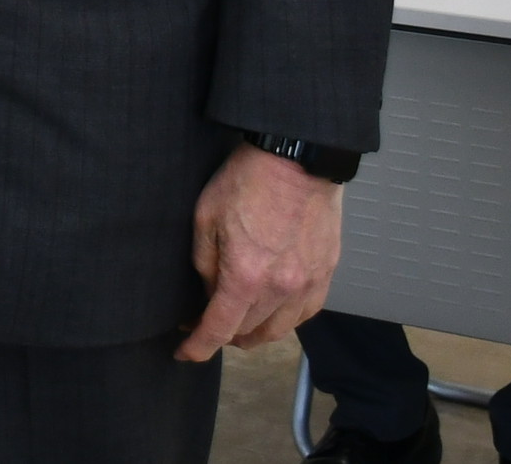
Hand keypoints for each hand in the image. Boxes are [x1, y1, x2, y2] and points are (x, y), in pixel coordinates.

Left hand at [177, 143, 343, 359]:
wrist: (297, 159)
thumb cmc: (248, 181)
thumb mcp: (205, 220)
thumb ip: (204, 265)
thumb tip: (208, 295)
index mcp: (245, 277)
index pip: (217, 330)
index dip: (197, 347)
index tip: (184, 352)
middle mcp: (280, 289)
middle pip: (247, 334)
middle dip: (222, 335)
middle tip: (205, 321)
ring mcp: (308, 284)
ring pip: (278, 330)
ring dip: (254, 332)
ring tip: (238, 320)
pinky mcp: (326, 274)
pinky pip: (305, 314)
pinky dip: (285, 319)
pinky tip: (272, 309)